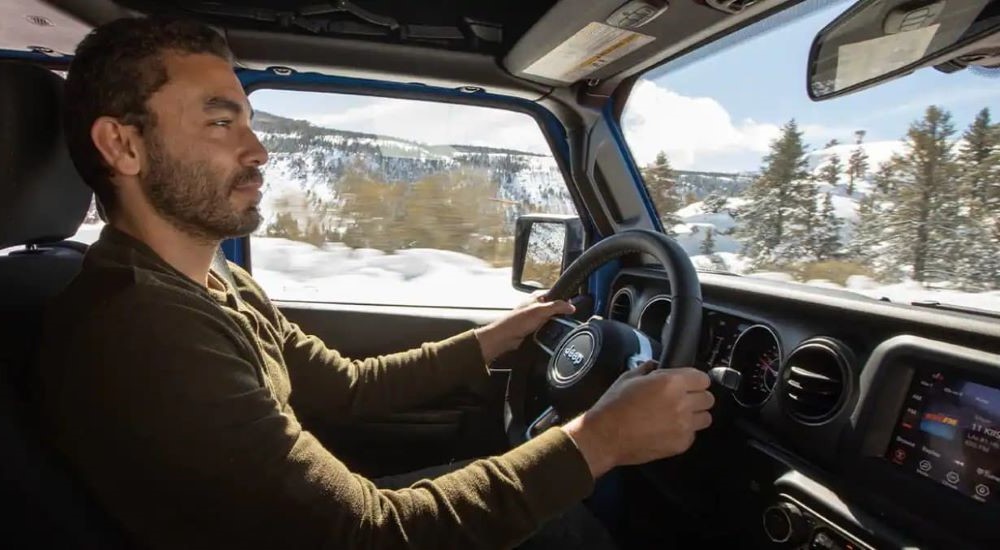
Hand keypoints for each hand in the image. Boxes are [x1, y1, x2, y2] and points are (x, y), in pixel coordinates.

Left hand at [474, 293, 574, 362]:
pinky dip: (549, 331)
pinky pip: (546, 328)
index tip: (572, 307)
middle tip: (564, 319)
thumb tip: (571, 306)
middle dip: (560, 314)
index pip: (556, 294)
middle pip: (555, 308)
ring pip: (551, 319)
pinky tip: (549, 333)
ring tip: (555, 327)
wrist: (506, 337)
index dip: (565, 300)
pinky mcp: (534, 328)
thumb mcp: (540, 310)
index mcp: (537, 296)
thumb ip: (557, 306)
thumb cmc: (517, 321)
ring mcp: (535, 317)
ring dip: (554, 324)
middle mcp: (536, 305)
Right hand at [561, 362, 713, 477]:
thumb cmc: (614, 406)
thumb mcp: (629, 377)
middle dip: (697, 397)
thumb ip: (649, 369)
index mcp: (672, 382)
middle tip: (682, 399)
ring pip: (706, 418)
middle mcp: (683, 403)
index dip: (695, 380)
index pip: (703, 378)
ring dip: (695, 415)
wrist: (605, 436)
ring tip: (678, 416)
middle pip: (708, 398)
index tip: (688, 383)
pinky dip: (685, 432)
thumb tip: (657, 367)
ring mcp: (684, 426)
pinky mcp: (681, 444)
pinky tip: (668, 429)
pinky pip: (693, 435)